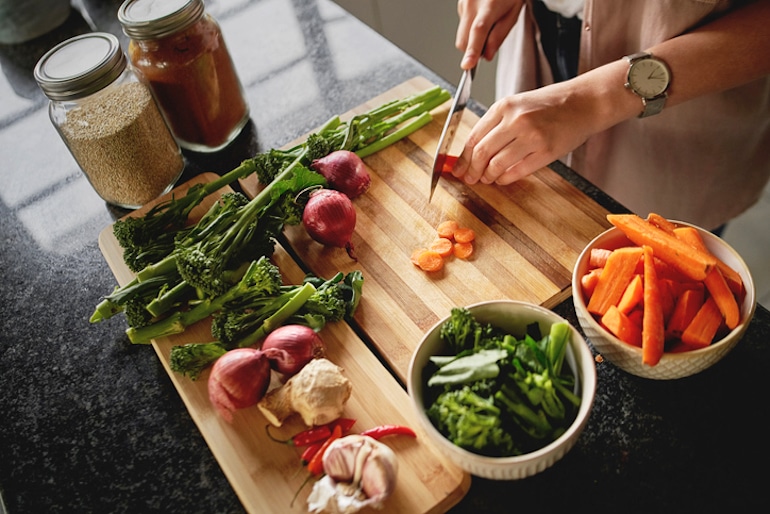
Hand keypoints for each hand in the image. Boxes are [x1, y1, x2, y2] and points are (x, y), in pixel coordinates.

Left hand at [451, 82, 598, 184]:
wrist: (585, 102)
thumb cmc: (551, 104)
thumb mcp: (518, 105)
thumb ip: (496, 125)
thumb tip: (473, 151)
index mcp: (504, 106)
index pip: (474, 137)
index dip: (463, 158)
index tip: (458, 169)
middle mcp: (516, 120)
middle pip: (481, 153)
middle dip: (472, 170)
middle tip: (470, 179)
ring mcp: (532, 136)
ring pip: (497, 165)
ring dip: (488, 176)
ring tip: (487, 179)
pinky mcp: (546, 151)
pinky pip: (517, 171)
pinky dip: (505, 179)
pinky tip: (502, 179)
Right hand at [456, 0, 522, 68]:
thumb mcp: (513, 14)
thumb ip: (499, 36)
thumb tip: (487, 55)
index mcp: (490, 5)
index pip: (479, 31)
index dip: (473, 50)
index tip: (468, 65)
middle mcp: (472, 3)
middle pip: (464, 40)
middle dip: (473, 50)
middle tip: (489, 43)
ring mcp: (463, 3)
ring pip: (462, 35)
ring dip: (472, 39)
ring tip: (488, 24)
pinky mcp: (460, 4)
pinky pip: (462, 26)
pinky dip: (471, 29)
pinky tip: (482, 17)